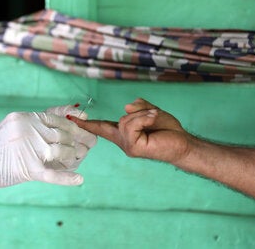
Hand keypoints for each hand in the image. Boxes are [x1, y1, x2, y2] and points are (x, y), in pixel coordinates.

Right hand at [0, 106, 96, 196]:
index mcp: (27, 117)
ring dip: (73, 156)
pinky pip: (51, 174)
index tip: (88, 130)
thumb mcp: (18, 126)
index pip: (59, 119)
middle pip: (64, 135)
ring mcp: (27, 148)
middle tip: (91, 144)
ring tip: (77, 159)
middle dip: (81, 140)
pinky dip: (66, 178)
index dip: (77, 125)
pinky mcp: (26, 169)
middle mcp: (28, 129)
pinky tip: (79, 180)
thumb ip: (41, 122)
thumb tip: (73, 117)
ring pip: (61, 152)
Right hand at [70, 98, 190, 163]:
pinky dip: (144, 119)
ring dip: (143, 115)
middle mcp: (123, 142)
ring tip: (155, 118)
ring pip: (124, 121)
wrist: (183, 143)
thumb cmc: (167, 130)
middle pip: (117, 120)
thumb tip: (126, 107)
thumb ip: (138, 108)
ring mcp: (127, 146)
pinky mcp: (134, 147)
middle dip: (138, 113)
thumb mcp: (151, 112)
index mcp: (124, 134)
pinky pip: (131, 126)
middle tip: (155, 116)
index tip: (71, 118)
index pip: (102, 127)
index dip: (87, 123)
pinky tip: (154, 120)